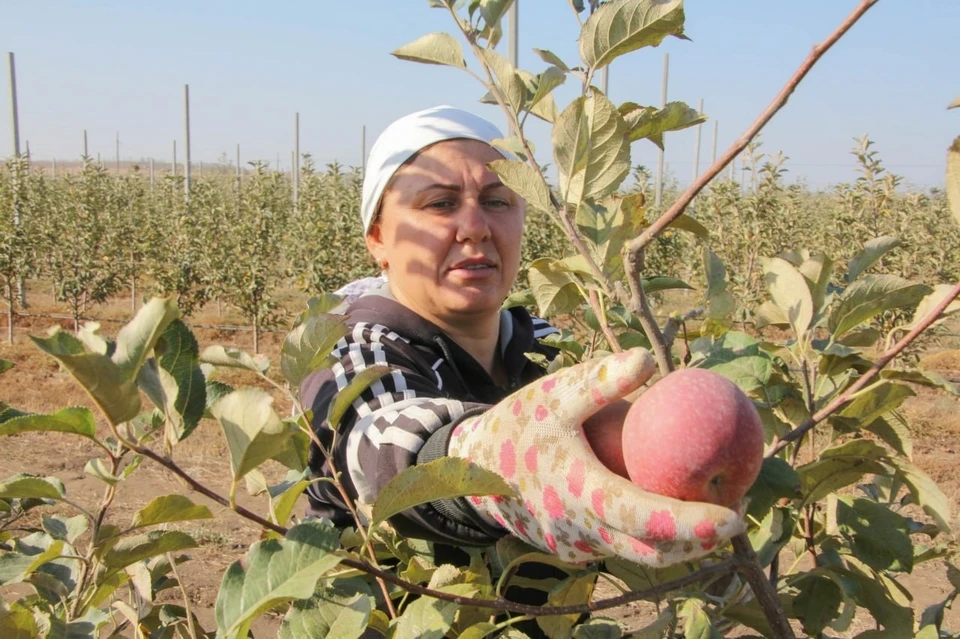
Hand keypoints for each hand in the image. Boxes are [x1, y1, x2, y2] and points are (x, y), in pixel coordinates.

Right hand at [448, 348, 745, 565]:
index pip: (646, 520)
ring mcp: (574, 546)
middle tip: (737, 514)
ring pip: (637, 555)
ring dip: (678, 544)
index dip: (694, 526)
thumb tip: (648, 360)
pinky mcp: (570, 548)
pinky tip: (666, 511)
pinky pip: (618, 547)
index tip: (736, 516)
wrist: (471, 469)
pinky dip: (648, 537)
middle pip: (652, 551)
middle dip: (700, 543)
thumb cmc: (517, 425)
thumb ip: (598, 380)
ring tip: (713, 516)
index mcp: (577, 493)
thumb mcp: (552, 394)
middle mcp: (578, 530)